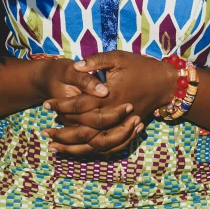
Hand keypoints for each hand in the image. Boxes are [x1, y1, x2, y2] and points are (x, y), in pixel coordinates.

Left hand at [42, 51, 173, 155]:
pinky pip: (106, 147)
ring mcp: (120, 125)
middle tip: (44, 132)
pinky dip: (90, 151)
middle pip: (82, 130)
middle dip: (61, 132)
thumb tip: (75, 65)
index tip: (46, 105)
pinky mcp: (125, 131)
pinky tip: (78, 151)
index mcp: (109, 97)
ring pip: (93, 144)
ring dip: (72, 147)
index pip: (78, 104)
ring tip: (54, 147)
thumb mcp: (118, 58)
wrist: (165, 83)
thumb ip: (96, 61)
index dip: (60, 105)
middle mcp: (113, 115)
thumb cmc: (141, 67)